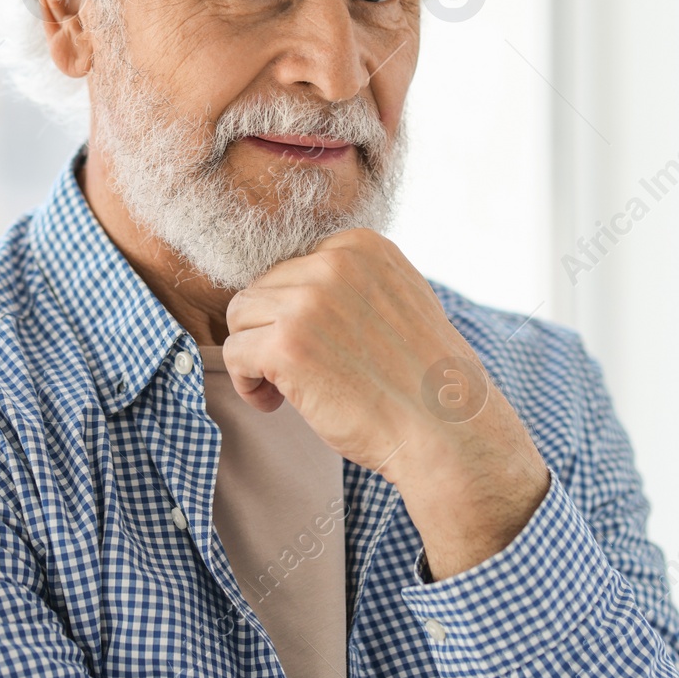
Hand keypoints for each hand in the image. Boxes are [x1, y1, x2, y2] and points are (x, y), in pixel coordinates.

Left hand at [222, 228, 550, 578]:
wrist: (445, 431)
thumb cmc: (422, 380)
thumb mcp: (398, 300)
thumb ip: (352, 283)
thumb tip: (293, 284)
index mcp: (362, 246)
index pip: (293, 265)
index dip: (294, 311)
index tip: (316, 346)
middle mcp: (333, 263)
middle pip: (262, 288)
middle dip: (271, 332)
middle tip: (300, 374)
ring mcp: (307, 302)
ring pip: (240, 317)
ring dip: (255, 355)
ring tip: (285, 389)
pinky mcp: (285, 344)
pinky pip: (233, 353)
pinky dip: (246, 383)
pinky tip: (275, 403)